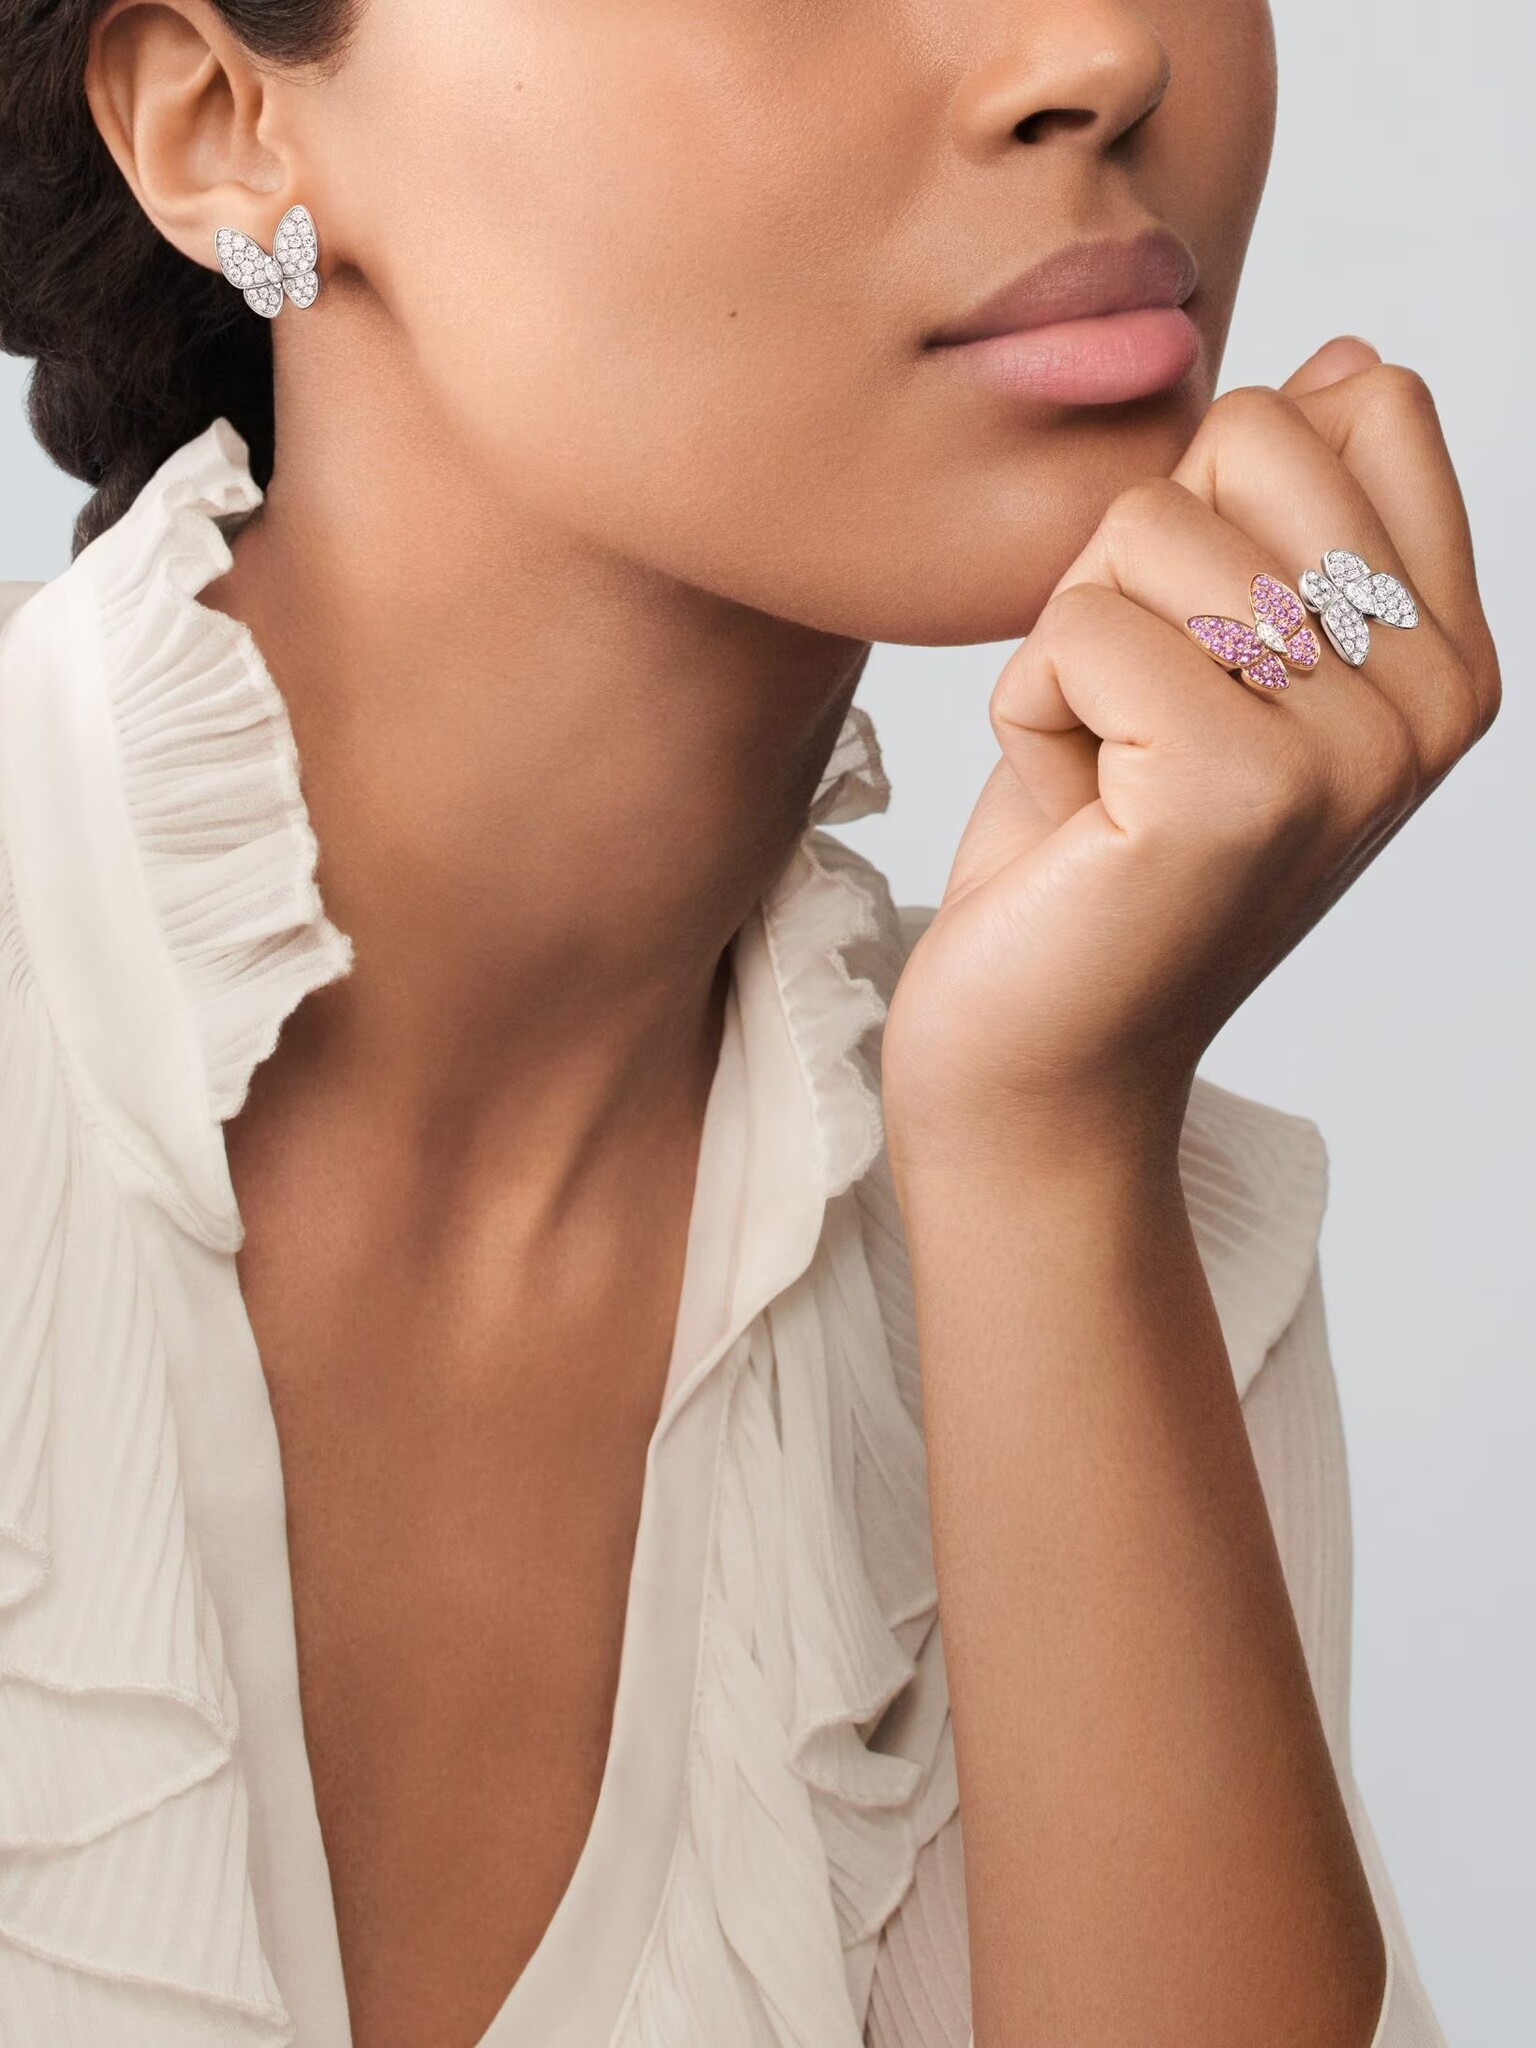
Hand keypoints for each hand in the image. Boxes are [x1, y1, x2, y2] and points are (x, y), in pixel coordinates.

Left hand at [882, 337, 1500, 1170]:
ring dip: (1071, 651)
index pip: (1365, 404)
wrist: (1040, 1058)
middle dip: (1133, 566)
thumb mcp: (1200, 658)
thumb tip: (1348, 360)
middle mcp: (1429, 701)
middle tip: (1132, 719)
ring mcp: (1352, 748)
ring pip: (1142, 528)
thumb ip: (1282, 519)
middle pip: (1247, 436)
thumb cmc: (1098, 856)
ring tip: (1105, 779)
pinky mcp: (1241, 787)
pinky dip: (1030, 710)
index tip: (1198, 648)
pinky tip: (1075, 816)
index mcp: (1445, 654)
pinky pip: (1078, 626)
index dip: (1222, 494)